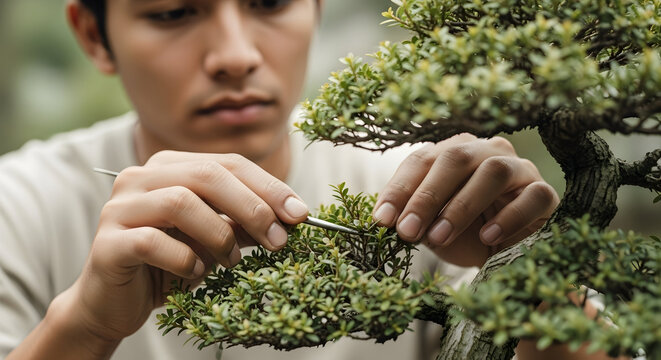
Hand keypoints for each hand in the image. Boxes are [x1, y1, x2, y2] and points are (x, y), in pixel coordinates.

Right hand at [66, 151, 308, 342]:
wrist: (114, 302)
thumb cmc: (170, 264)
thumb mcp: (215, 239)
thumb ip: (244, 222)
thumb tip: (292, 216)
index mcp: (168, 167)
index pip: (228, 163)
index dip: (268, 186)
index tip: (300, 214)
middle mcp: (140, 177)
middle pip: (207, 174)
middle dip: (252, 206)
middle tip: (278, 239)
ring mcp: (119, 207)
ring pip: (180, 202)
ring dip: (219, 234)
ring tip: (232, 261)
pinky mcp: (107, 241)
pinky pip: (153, 242)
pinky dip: (184, 260)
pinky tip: (195, 273)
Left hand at [372, 134, 558, 266]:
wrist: (506, 255)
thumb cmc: (465, 234)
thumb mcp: (432, 227)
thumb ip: (414, 219)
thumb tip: (390, 221)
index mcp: (454, 152)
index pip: (422, 160)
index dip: (400, 189)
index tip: (382, 220)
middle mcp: (486, 151)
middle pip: (456, 159)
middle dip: (426, 196)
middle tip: (407, 230)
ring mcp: (518, 168)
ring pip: (493, 172)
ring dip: (461, 205)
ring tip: (439, 237)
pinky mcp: (543, 192)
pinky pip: (530, 196)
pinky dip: (507, 217)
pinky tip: (488, 236)